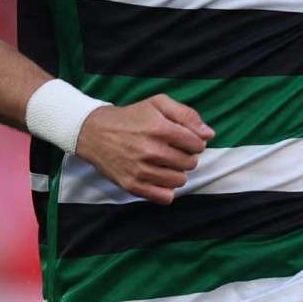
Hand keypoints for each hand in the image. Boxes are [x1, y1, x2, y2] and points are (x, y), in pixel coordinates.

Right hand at [75, 94, 213, 204]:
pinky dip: (166, 190)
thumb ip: (187, 115)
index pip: (197, 144)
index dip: (196, 142)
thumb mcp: (158, 104)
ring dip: (177, 173)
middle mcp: (151, 151)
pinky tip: (160, 178)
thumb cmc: (131, 116)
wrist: (94, 132)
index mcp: (160, 129)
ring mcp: (140, 170)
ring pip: (180, 181)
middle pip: (190, 163)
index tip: (186, 141)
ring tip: (166, 164)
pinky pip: (164, 197)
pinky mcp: (131, 185)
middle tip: (174, 151)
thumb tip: (209, 134)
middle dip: (186, 157)